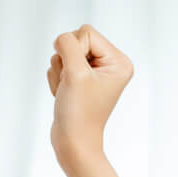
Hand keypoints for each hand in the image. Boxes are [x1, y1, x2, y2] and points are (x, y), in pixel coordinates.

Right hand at [47, 25, 132, 162]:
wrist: (73, 144)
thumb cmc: (78, 113)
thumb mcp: (75, 73)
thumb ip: (68, 45)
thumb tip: (62, 39)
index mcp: (119, 61)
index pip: (86, 32)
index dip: (73, 51)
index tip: (77, 76)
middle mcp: (110, 64)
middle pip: (75, 39)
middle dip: (66, 61)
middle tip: (72, 85)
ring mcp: (95, 72)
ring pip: (64, 53)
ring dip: (60, 72)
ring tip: (69, 92)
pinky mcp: (81, 79)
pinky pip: (60, 65)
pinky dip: (57, 80)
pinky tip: (65, 96)